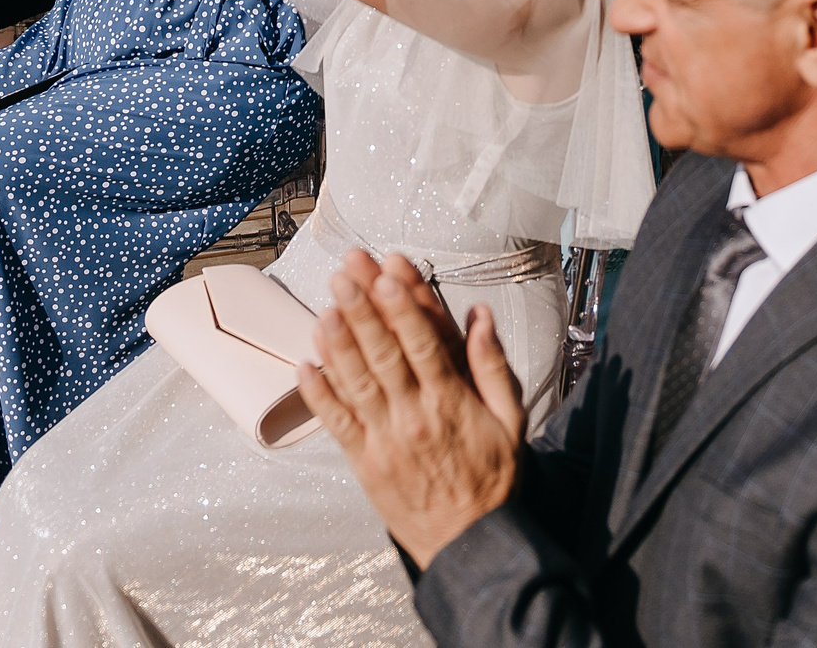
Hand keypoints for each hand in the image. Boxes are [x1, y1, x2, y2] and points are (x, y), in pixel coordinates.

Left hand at [298, 249, 524, 567]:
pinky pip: (338, 423)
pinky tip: (305, 365)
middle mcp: (414, 416)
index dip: (402, 308)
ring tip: (323, 307)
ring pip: (356, 383)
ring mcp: (386, 439)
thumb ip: (493, 366)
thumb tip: (481, 316)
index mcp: (451, 402)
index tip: (388, 275)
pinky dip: (319, 395)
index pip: (423, 344)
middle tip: (344, 274)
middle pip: (384, 354)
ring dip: (338, 344)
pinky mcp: (365, 461)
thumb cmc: (493, 478)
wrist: (469, 541)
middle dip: (363, 310)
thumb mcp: (511, 420)